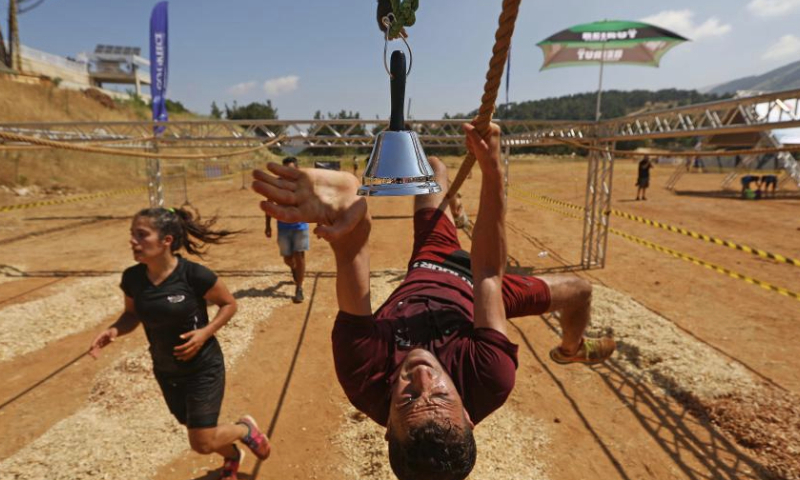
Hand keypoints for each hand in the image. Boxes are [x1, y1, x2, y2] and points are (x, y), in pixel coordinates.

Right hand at [89, 327, 117, 358]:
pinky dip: (98, 353)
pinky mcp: (102, 345)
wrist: (113, 331)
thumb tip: (112, 340)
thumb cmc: (113, 331)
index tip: (92, 347)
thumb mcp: (113, 333)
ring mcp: (100, 342)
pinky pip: (99, 349)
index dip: (94, 343)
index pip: (96, 339)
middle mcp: (98, 339)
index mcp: (100, 335)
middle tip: (91, 354)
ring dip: (95, 353)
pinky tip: (96, 358)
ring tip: (94, 358)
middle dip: (93, 349)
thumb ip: (112, 336)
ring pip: (96, 348)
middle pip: (95, 345)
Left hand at [174, 328, 210, 360]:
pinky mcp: (198, 350)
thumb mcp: (192, 332)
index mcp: (193, 341)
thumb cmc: (198, 332)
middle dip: (180, 353)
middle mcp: (195, 346)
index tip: (174, 348)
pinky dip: (188, 357)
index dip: (179, 348)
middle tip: (174, 354)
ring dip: (183, 357)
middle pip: (187, 352)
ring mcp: (197, 348)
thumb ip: (186, 335)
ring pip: (190, 354)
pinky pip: (193, 355)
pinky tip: (184, 359)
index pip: (185, 346)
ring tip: (178, 358)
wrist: (206, 334)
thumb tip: (180, 336)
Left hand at [252, 164, 366, 242]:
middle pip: (280, 197)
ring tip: (255, 172)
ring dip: (267, 178)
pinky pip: (290, 173)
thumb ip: (333, 233)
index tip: (262, 205)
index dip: (275, 210)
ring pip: (281, 184)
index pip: (287, 214)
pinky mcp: (307, 177)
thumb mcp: (346, 225)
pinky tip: (269, 165)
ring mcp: (302, 189)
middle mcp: (301, 202)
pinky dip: (280, 169)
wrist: (356, 198)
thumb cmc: (352, 215)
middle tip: (254, 185)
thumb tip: (318, 233)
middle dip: (267, 190)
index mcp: (308, 214)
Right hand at [463, 122, 501, 171]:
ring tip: (475, 150)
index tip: (472, 139)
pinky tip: (474, 150)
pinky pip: (471, 137)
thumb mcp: (478, 145)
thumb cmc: (487, 157)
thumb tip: (464, 124)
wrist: (490, 168)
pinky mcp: (483, 139)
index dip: (472, 128)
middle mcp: (490, 128)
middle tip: (474, 146)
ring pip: (471, 132)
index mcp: (493, 127)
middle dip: (470, 137)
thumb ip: (472, 134)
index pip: (478, 120)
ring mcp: (486, 134)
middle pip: (473, 126)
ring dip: (470, 141)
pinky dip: (470, 144)